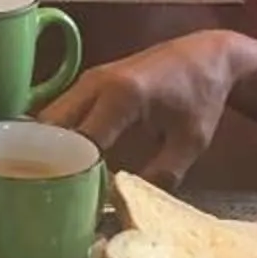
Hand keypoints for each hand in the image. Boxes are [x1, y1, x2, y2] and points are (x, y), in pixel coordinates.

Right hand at [36, 32, 249, 183]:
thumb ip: (163, 174)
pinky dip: (58, 135)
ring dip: (50, 147)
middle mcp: (96, 83)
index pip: (80, 142)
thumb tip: (131, 201)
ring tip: (58, 181)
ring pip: (51, 118)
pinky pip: (61, 111)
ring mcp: (88, 79)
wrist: (206, 55)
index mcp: (122, 96)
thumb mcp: (192, 142)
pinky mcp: (88, 82)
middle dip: (50, 161)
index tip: (73, 201)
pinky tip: (67, 160)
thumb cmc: (202, 96)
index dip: (73, 174)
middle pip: (52, 127)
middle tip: (57, 193)